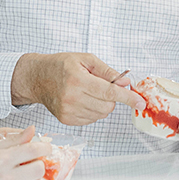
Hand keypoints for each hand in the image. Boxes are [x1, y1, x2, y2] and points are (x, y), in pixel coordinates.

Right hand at [0, 126, 52, 179]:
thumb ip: (14, 140)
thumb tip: (32, 130)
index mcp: (2, 160)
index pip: (33, 150)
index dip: (44, 147)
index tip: (46, 148)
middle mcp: (7, 178)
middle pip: (39, 168)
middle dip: (38, 163)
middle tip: (32, 163)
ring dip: (36, 179)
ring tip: (26, 177)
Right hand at [11, 53, 144, 125]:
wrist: (37, 77)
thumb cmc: (61, 65)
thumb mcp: (85, 60)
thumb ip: (107, 71)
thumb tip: (126, 83)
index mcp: (78, 79)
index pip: (109, 92)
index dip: (128, 98)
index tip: (140, 103)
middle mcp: (72, 97)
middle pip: (108, 106)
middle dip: (112, 98)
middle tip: (103, 86)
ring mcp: (68, 111)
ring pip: (101, 114)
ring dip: (102, 105)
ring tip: (89, 92)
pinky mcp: (66, 120)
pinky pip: (91, 119)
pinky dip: (93, 110)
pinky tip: (83, 100)